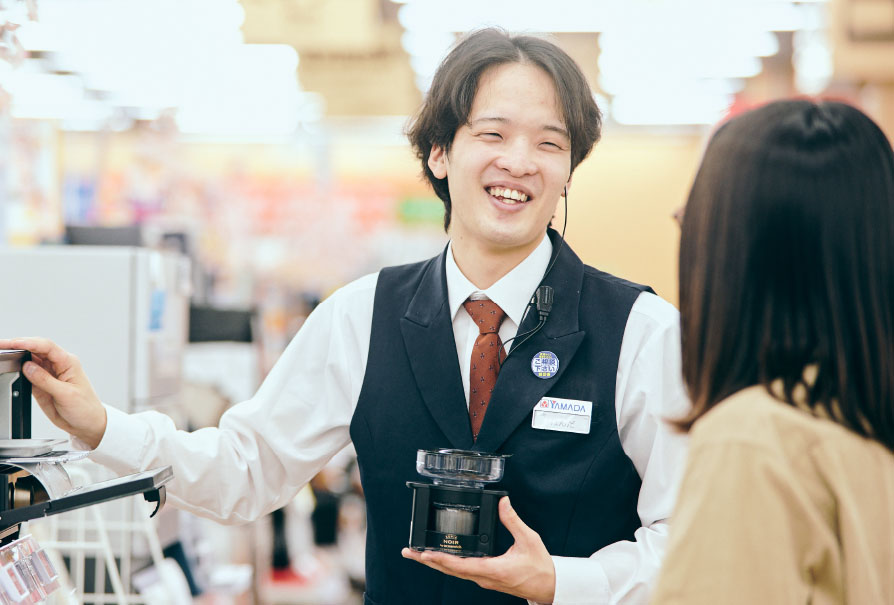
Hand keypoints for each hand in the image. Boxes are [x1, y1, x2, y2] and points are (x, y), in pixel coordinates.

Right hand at [0, 337, 106, 447]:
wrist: (87, 423)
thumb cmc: (85, 407)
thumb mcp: (66, 394)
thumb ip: (45, 380)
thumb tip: (28, 367)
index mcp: (68, 362)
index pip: (47, 347)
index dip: (29, 342)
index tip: (13, 343)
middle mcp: (58, 365)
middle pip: (36, 349)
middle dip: (18, 345)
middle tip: (2, 345)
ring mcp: (49, 374)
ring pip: (30, 359)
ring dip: (17, 356)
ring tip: (3, 354)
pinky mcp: (42, 383)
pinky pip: (27, 373)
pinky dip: (18, 369)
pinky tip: (11, 367)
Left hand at [402, 496, 555, 602]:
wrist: (549, 587)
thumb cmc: (540, 567)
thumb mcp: (529, 539)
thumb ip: (512, 520)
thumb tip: (502, 502)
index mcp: (493, 568)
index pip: (460, 565)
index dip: (440, 559)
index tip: (424, 553)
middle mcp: (484, 577)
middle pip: (450, 570)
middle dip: (428, 561)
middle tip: (409, 553)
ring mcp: (484, 579)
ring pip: (455, 572)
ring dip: (436, 563)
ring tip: (419, 554)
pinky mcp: (487, 578)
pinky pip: (463, 572)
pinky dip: (448, 565)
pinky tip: (442, 558)